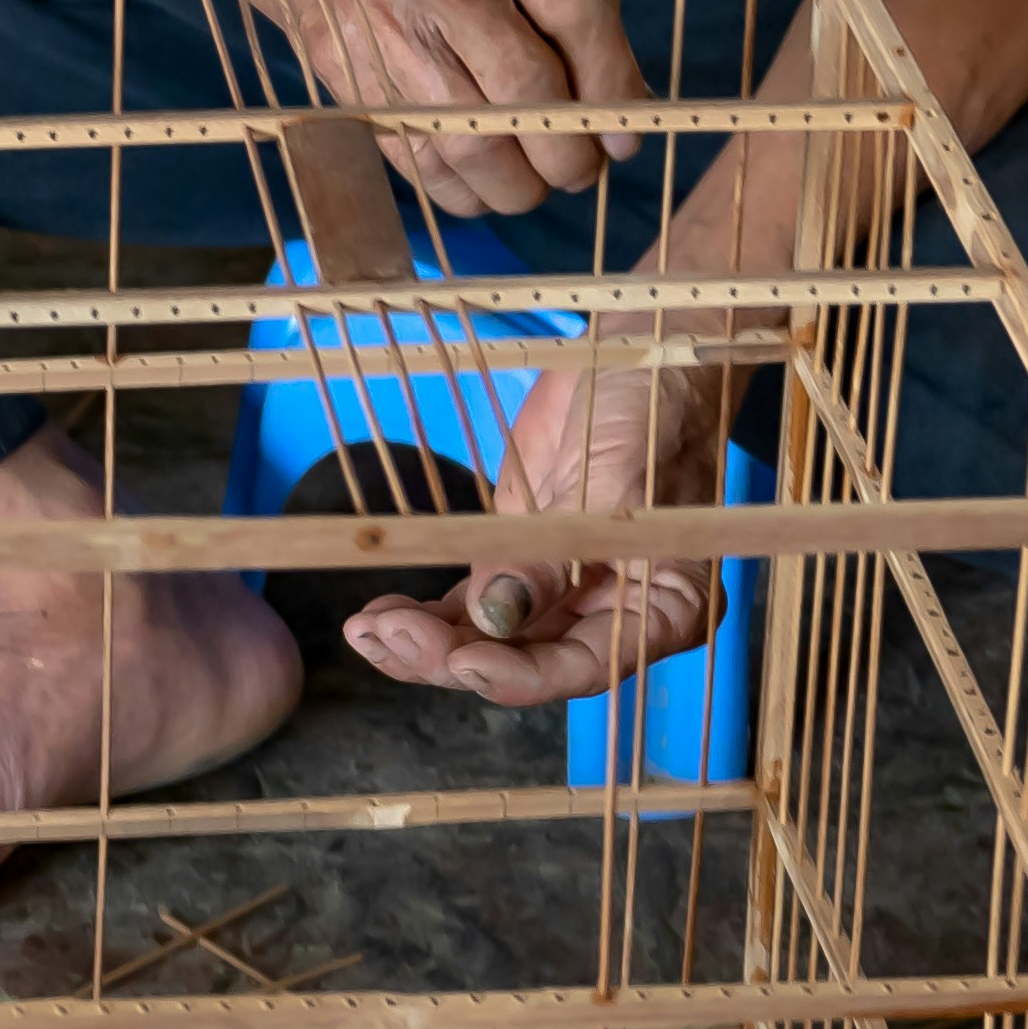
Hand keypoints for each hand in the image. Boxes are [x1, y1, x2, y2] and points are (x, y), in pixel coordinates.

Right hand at [236, 0, 638, 223]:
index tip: (627, 126)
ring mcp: (380, 29)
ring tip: (544, 178)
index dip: (612, 78)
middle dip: (571, 147)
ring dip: (525, 182)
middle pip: (524, 84)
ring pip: (473, 140)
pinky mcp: (348, 82)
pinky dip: (466, 192)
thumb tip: (616, 86)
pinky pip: (418, 163)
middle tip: (587, 165)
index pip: (569, 3)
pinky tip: (489, 180)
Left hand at [343, 331, 743, 699]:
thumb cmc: (651, 409)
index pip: (585, 666)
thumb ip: (555, 554)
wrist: (633, 353)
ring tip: (366, 631)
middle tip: (392, 635)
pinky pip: (469, 602)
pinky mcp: (516, 557)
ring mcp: (558, 587)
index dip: (520, 675)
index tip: (462, 663)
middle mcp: (609, 612)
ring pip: (488, 639)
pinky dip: (426, 613)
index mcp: (661, 608)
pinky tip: (380, 612)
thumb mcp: (609, 478)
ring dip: (427, 642)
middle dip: (454, 656)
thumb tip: (495, 618)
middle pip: (525, 660)